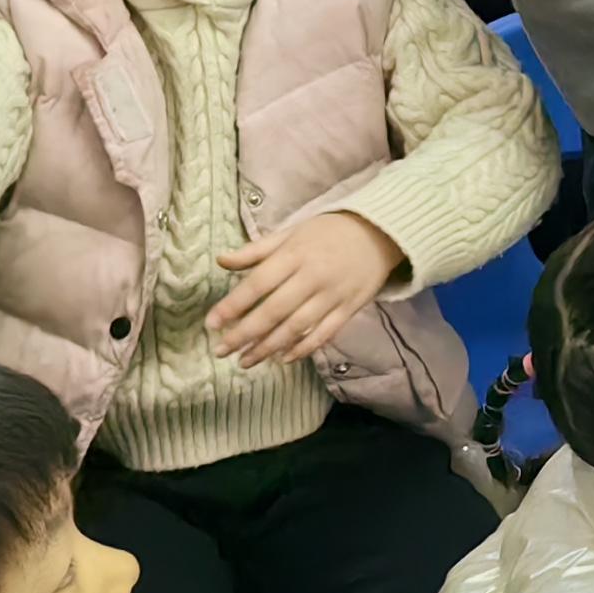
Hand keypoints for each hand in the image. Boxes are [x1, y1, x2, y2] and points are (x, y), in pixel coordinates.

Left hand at [208, 208, 405, 365]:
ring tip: (245, 361)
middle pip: (274, 311)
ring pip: (296, 327)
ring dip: (268, 347)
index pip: (258, 284)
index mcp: (295, 254)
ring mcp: (333, 295)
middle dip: (244, 334)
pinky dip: (303, 348)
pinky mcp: (349, 308)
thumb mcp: (292, 232)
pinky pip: (324, 333)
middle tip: (221, 351)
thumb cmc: (329, 231)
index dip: (233, 306)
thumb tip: (221, 261)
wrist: (382, 232)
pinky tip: (283, 358)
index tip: (211, 324)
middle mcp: (312, 276)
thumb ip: (257, 250)